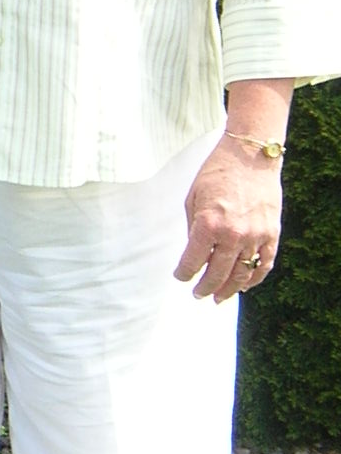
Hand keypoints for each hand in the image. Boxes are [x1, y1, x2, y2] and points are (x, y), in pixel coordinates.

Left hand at [174, 136, 282, 300]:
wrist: (250, 156)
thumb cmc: (217, 173)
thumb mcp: (193, 199)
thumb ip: (193, 229)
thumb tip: (194, 254)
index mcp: (208, 224)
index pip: (192, 261)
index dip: (184, 274)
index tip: (180, 277)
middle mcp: (233, 234)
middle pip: (217, 273)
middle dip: (204, 287)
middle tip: (198, 294)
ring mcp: (256, 235)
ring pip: (242, 273)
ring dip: (229, 289)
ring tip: (219, 297)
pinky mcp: (272, 234)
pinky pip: (264, 264)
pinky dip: (254, 278)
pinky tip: (244, 285)